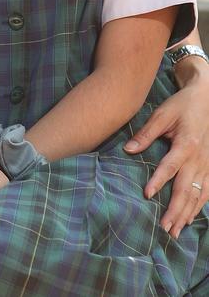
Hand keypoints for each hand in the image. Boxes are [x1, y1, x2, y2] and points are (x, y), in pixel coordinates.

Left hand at [124, 81, 208, 237]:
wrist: (206, 99)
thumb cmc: (181, 105)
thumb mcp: (162, 114)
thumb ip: (146, 133)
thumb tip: (128, 149)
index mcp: (186, 145)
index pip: (170, 167)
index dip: (158, 181)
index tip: (147, 195)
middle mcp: (199, 159)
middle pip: (186, 189)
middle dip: (176, 210)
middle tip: (165, 228)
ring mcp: (207, 165)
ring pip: (198, 195)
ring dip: (186, 213)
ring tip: (175, 230)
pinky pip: (207, 192)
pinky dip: (198, 206)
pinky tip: (190, 218)